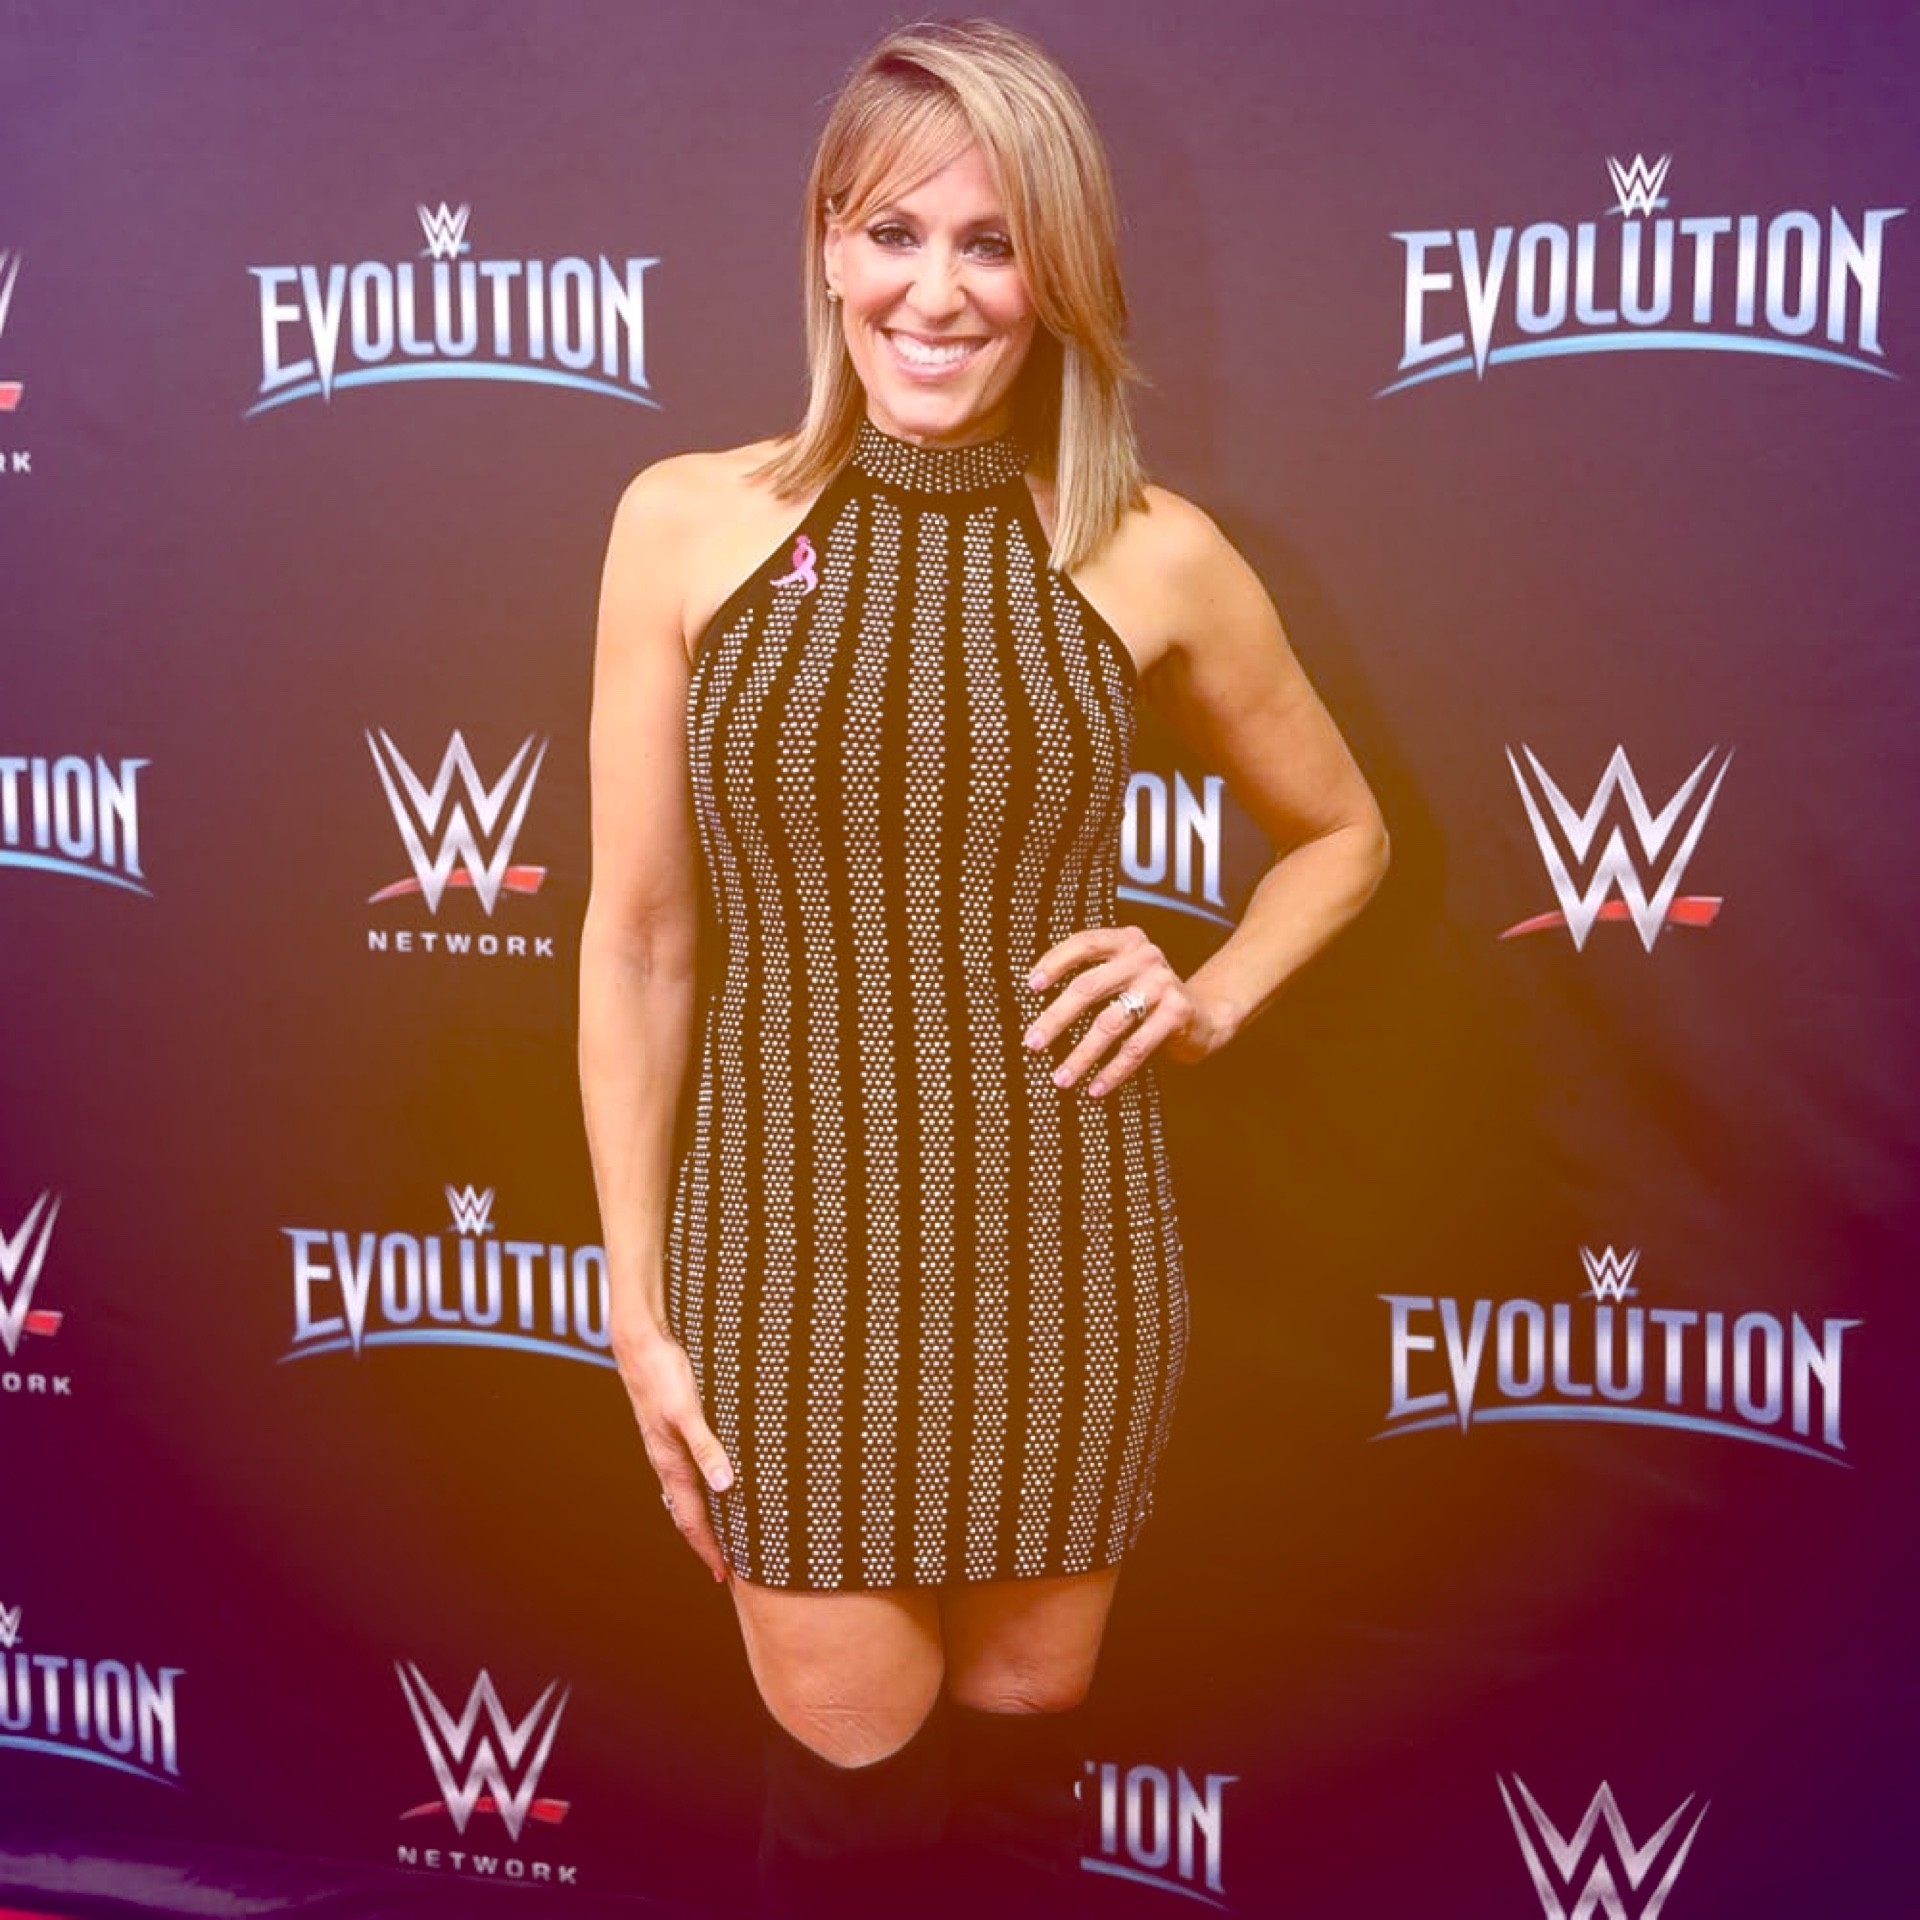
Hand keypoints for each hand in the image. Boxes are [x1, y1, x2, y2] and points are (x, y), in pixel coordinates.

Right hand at [610, 1318, 734, 1583]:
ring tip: (723, 1533)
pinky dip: (702, 1488)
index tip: (724, 1575)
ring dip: (705, 1517)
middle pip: (688, 1513)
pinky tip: (712, 1482)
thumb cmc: (662, 1375)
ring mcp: (667, 1446)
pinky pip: (687, 1471)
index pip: (692, 1519)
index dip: (708, 1549)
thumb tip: (725, 1486)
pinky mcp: (671, 1429)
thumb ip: (706, 1447)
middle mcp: (667, 1461)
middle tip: (727, 1567)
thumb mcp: (687, 1411)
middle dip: (707, 1541)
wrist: (638, 1344)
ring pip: (687, 1493)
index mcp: (671, 1464)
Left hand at [1023, 924, 1214, 1097]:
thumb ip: (1093, 977)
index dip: (1054, 962)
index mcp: (1126, 941)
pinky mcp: (1176, 1013)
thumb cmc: (1150, 996)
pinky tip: (1095, 1087)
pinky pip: (1136, 1047)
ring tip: (1061, 1077)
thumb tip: (1039, 1010)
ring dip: (1080, 1055)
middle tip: (1033, 1042)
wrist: (1205, 1013)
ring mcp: (1161, 984)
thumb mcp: (1124, 974)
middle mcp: (1144, 957)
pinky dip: (1113, 1071)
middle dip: (1055, 1019)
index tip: (1031, 986)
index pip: (1084, 943)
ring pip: (1109, 1023)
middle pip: (1088, 988)